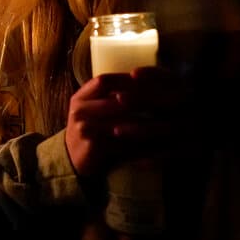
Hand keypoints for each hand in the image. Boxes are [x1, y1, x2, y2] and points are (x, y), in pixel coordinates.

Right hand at [65, 67, 184, 176]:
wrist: (70, 159)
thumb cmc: (88, 130)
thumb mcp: (90, 109)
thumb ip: (106, 96)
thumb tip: (140, 80)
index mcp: (80, 98)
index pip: (103, 81)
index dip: (126, 79)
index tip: (149, 82)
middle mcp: (80, 110)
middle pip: (117, 100)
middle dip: (144, 101)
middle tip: (168, 102)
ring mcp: (85, 128)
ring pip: (123, 124)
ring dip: (147, 125)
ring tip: (168, 124)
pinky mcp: (93, 147)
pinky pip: (123, 145)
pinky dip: (141, 147)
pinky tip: (157, 146)